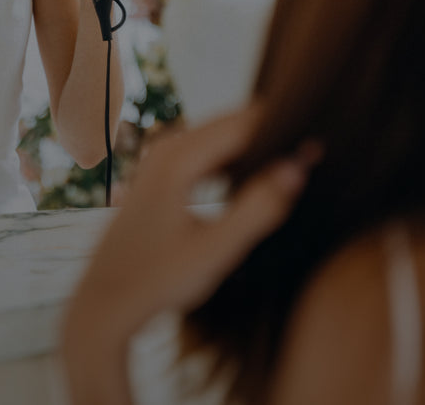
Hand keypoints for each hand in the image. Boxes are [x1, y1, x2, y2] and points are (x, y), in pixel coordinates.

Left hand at [61, 106, 317, 398]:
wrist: (104, 301)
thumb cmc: (158, 281)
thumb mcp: (216, 251)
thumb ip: (258, 209)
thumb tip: (297, 168)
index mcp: (178, 158)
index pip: (242, 124)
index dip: (284, 128)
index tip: (320, 141)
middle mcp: (165, 147)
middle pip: (229, 124)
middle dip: (270, 132)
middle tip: (313, 150)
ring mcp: (157, 159)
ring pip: (217, 137)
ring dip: (253, 145)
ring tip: (292, 162)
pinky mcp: (157, 174)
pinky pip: (204, 152)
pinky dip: (232, 158)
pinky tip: (255, 178)